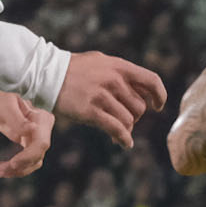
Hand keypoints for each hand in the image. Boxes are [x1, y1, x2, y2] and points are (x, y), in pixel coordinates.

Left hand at [0, 85, 53, 176]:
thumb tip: (32, 129)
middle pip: (36, 156)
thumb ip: (18, 120)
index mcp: (41, 119)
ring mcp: (35, 137)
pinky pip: (24, 161)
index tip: (12, 164)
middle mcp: (42, 130)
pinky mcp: (27, 143)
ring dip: (14, 171)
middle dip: (18, 167)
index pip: (41, 144)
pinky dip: (12, 168)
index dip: (28, 157)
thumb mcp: (5, 105)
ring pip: (31, 163)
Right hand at [53, 51, 168, 148]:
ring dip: (127, 129)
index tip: (158, 106)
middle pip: (140, 107)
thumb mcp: (102, 62)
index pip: (151, 81)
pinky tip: (124, 144)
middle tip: (126, 119)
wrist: (46, 74)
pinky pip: (115, 129)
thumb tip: (140, 91)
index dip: (159, 95)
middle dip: (136, 117)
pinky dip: (123, 139)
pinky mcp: (90, 111)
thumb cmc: (75, 70)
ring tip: (120, 131)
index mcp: (119, 67)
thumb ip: (121, 74)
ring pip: (128, 120)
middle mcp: (114, 80)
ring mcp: (102, 96)